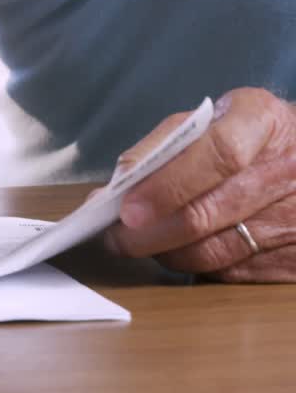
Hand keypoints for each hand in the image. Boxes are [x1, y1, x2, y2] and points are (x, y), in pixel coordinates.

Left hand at [104, 88, 295, 281]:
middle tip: (115, 237)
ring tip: (138, 244)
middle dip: (148, 232)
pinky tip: (179, 251)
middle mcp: (289, 168)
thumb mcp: (212, 120)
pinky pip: (231, 272)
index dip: (167, 186)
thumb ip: (162, 147)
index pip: (217, 154)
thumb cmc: (246, 137)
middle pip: (208, 212)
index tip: (128, 209)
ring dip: (164, 253)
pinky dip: (195, 265)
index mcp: (262, 120)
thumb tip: (115, 187)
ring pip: (213, 251)